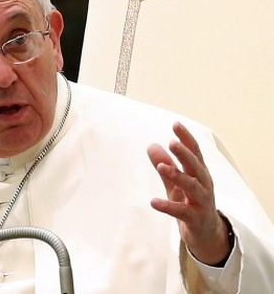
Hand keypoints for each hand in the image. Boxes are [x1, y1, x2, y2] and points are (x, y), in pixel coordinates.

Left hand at [147, 122, 231, 264]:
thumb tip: (151, 145)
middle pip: (195, 166)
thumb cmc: (190, 202)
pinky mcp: (195, 218)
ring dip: (176, 175)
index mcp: (199, 173)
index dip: (186, 138)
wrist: (205, 234)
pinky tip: (153, 202)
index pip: (195, 151)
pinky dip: (167, 206)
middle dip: (184, 154)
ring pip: (191, 186)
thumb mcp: (176, 183)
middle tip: (172, 142)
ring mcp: (201, 201)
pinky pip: (181, 211)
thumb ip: (166, 165)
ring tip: (161, 166)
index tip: (176, 124)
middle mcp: (203, 184)